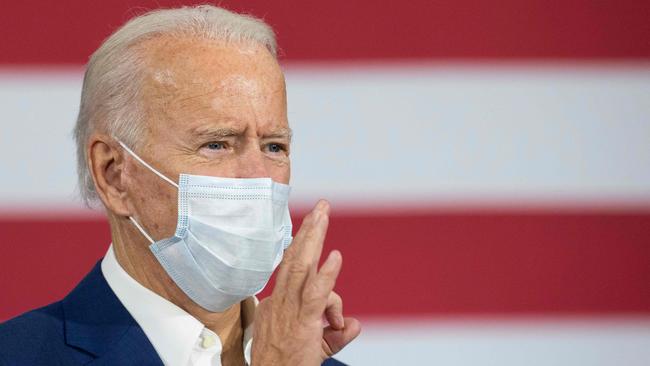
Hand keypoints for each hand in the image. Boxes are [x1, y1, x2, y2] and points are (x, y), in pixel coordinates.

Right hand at [251, 200, 360, 364]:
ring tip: (323, 213)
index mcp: (277, 305)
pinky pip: (316, 293)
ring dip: (313, 237)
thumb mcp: (313, 349)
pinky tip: (336, 256)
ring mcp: (290, 310)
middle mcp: (281, 302)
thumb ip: (335, 334)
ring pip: (301, 267)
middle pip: (293, 259)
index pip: (298, 278)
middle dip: (308, 230)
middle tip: (320, 207)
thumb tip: (354, 324)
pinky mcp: (303, 323)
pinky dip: (327, 274)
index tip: (333, 303)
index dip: (317, 274)